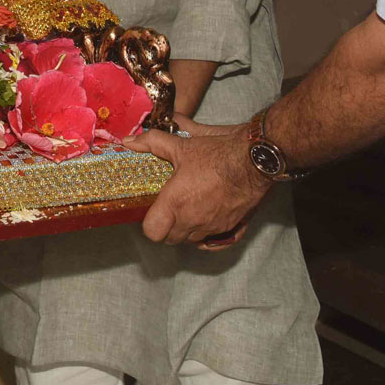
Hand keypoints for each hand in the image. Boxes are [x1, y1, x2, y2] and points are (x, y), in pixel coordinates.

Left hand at [123, 118, 270, 244]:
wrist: (255, 159)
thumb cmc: (218, 154)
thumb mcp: (181, 144)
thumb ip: (151, 142)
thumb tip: (129, 141)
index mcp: (176, 203)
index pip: (152, 232)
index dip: (148, 223)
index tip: (150, 209)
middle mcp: (194, 221)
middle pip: (170, 239)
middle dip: (165, 227)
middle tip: (165, 209)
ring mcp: (214, 227)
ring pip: (192, 241)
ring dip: (185, 231)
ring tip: (185, 211)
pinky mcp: (233, 227)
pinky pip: (216, 243)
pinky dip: (209, 239)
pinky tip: (205, 225)